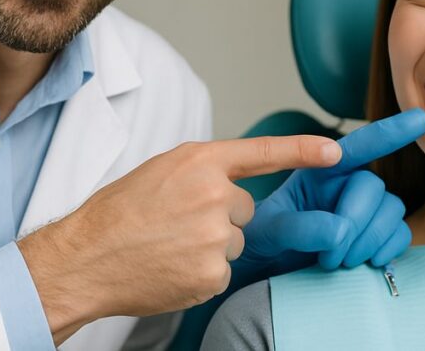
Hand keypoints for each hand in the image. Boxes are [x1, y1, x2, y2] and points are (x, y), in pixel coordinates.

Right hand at [18, 134, 341, 342]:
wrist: (86, 258)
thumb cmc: (118, 213)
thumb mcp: (161, 171)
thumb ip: (202, 171)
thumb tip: (229, 183)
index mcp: (200, 161)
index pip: (264, 152)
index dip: (305, 150)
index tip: (338, 151)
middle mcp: (215, 194)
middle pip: (246, 209)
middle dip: (220, 217)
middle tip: (176, 224)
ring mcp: (215, 236)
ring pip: (234, 242)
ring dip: (210, 247)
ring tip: (168, 246)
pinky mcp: (213, 273)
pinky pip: (223, 271)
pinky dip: (201, 273)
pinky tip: (171, 267)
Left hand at [234, 108, 424, 283]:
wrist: (262, 268)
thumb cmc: (260, 240)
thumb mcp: (267, 230)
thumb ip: (297, 227)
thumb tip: (340, 230)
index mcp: (319, 168)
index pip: (356, 146)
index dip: (389, 132)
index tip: (419, 120)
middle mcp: (344, 183)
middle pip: (372, 186)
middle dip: (356, 221)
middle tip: (330, 255)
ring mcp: (364, 208)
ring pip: (391, 209)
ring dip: (371, 238)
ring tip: (341, 261)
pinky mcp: (375, 234)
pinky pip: (400, 233)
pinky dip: (389, 247)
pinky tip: (370, 262)